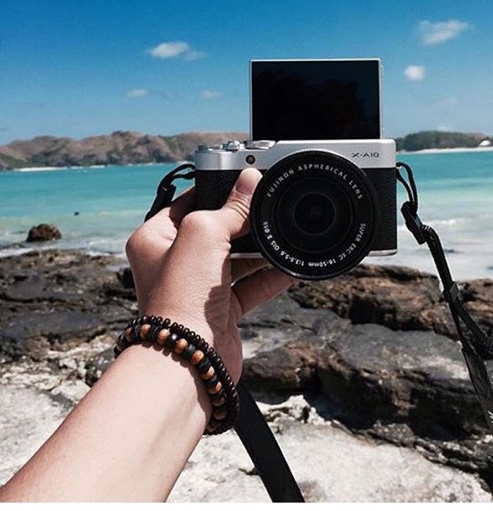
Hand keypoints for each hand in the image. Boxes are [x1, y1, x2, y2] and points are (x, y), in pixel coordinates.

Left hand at [125, 168, 293, 381]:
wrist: (189, 358)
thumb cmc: (181, 295)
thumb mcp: (204, 233)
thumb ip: (230, 208)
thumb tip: (250, 181)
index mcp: (155, 238)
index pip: (187, 203)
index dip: (215, 191)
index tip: (243, 181)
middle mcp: (174, 262)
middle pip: (216, 231)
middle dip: (242, 222)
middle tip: (268, 207)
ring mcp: (198, 287)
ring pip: (236, 259)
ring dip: (260, 250)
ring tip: (284, 235)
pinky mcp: (221, 310)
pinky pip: (250, 286)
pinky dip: (270, 277)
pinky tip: (290, 267)